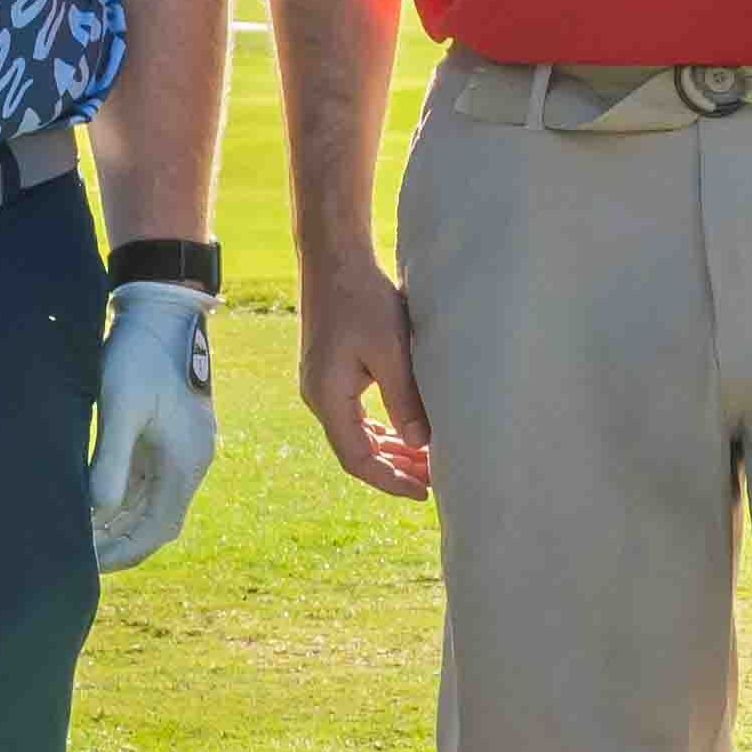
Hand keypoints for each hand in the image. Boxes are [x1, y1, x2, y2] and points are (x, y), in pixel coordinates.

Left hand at [89, 281, 218, 569]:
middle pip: (156, 522)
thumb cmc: (139, 354)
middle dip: (119, 543)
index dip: (126, 551)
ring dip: (119, 524)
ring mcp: (179, 450)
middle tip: (78, 556)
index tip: (91, 563)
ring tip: (81, 538)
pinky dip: (122, 500)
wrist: (160, 311)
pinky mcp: (166, 437)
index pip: (158, 528)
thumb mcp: (121, 406)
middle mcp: (189, 462)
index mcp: (185, 461)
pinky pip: (145, 483)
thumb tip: (99, 511)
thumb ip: (110, 460)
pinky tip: (94, 507)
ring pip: (150, 504)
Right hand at [297, 263, 431, 501]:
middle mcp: (318, 398)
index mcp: (327, 397)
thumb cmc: (363, 298)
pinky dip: (381, 430)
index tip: (424, 491)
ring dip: (389, 450)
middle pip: (355, 452)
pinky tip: (406, 434)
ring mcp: (322, 386)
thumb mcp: (390, 350)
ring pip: (356, 435)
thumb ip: (404, 400)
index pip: (358, 459)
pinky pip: (355, 416)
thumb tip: (421, 445)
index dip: (390, 481)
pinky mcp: (330, 374)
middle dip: (394, 469)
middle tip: (433, 481)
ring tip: (426, 461)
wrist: (334, 259)